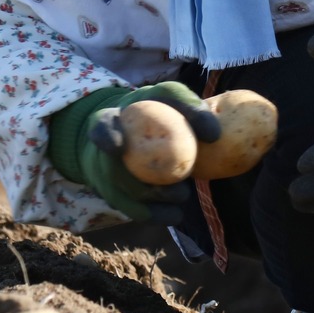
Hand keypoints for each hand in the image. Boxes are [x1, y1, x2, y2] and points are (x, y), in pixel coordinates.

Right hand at [49, 82, 220, 221]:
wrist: (131, 131)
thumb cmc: (155, 111)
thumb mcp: (167, 97)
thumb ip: (188, 105)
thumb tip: (214, 134)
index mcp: (107, 122)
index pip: (100, 127)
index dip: (105, 136)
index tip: (118, 145)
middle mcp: (99, 153)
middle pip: (115, 173)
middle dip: (144, 183)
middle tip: (177, 183)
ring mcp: (105, 179)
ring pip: (126, 196)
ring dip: (155, 200)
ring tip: (182, 195)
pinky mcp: (116, 198)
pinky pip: (134, 211)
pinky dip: (156, 215)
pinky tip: (176, 214)